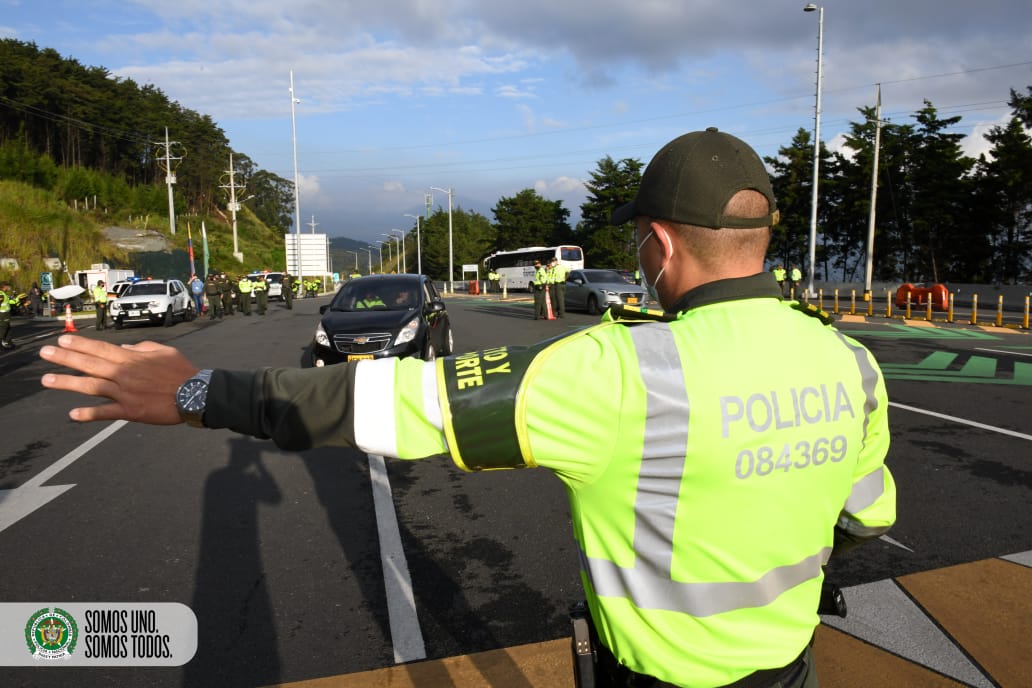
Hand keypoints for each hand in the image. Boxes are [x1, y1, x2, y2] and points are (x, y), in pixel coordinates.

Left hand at [40, 335, 198, 424]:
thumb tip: (125, 348)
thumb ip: (143, 348)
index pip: (100, 348)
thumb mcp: (165, 351)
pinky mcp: (131, 411)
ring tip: (47, 381)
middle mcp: (124, 374)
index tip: (62, 339)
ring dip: (68, 383)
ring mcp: (126, 393)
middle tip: (44, 353)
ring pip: (91, 386)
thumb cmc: (183, 372)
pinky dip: (89, 414)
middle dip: (65, 358)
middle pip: (90, 364)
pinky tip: (73, 415)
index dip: (80, 344)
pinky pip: (106, 413)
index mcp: (132, 358)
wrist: (197, 395)